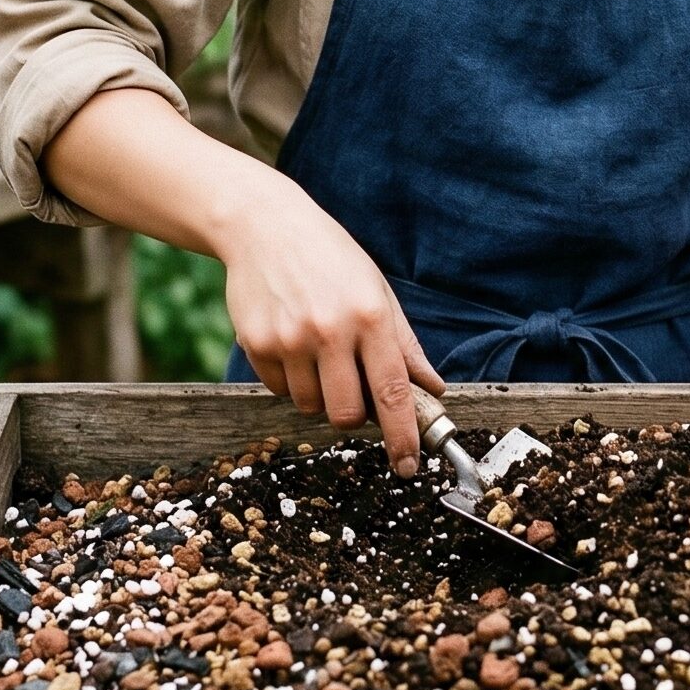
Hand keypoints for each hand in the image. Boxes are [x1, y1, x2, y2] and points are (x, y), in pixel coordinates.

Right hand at [216, 171, 444, 474]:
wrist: (264, 225)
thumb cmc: (330, 257)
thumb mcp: (377, 290)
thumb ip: (404, 344)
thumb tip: (432, 388)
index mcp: (370, 316)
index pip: (392, 393)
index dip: (403, 436)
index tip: (408, 464)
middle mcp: (330, 330)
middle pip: (346, 414)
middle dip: (353, 416)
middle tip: (353, 390)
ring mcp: (290, 338)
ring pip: (310, 405)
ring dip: (319, 394)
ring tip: (319, 351)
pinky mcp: (257, 343)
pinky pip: (278, 389)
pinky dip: (290, 380)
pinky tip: (292, 341)